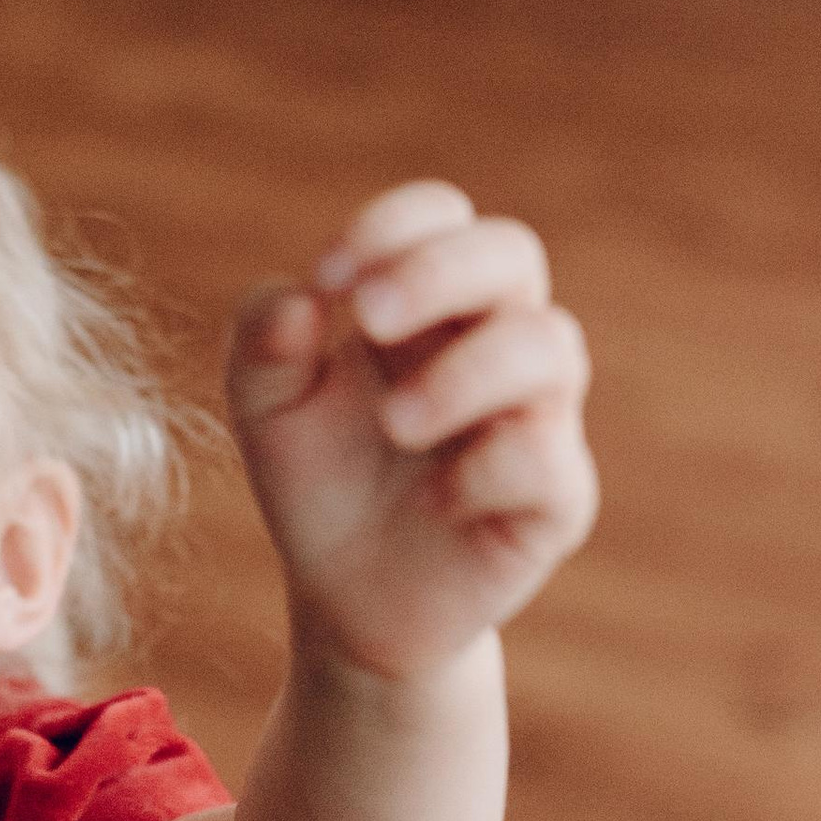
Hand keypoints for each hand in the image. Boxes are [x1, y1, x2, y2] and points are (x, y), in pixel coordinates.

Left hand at [228, 181, 596, 688]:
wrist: (349, 604)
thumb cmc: (321, 484)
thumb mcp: (265, 412)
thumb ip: (262, 345)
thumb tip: (301, 301)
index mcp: (427, 305)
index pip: (442, 216)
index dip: (393, 226)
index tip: (327, 276)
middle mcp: (493, 343)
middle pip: (512, 253)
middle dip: (439, 272)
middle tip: (370, 318)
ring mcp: (537, 416)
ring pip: (550, 345)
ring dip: (464, 372)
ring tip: (396, 424)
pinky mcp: (558, 498)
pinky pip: (549, 458)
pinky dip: (487, 468)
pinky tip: (437, 501)